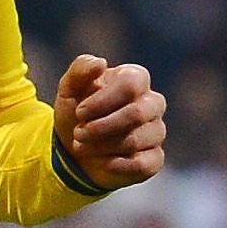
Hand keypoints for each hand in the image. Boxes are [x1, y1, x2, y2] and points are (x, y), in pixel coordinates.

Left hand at [53, 54, 166, 190]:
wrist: (75, 150)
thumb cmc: (78, 113)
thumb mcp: (70, 89)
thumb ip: (81, 69)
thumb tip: (100, 63)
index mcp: (136, 79)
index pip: (130, 85)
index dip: (102, 101)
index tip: (79, 112)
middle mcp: (153, 103)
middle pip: (136, 114)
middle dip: (100, 127)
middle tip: (78, 133)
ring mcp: (156, 131)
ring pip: (134, 141)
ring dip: (101, 146)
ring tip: (83, 146)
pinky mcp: (154, 159)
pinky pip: (141, 164)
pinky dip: (115, 164)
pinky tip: (102, 161)